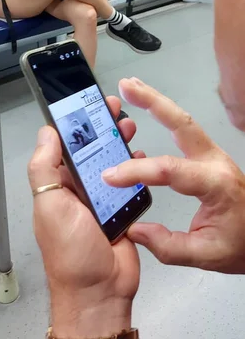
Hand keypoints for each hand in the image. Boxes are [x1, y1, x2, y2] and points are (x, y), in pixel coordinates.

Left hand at [27, 96, 142, 337]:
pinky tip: (141, 155)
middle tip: (115, 109)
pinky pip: (130, 182)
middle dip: (102, 128)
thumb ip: (44, 169)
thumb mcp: (49, 205)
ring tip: (129, 126)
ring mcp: (102, 199)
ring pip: (112, 162)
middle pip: (91, 150)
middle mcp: (78, 189)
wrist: (99, 292)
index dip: (75, 123)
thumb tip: (46, 133)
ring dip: (120, 143)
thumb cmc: (70, 252)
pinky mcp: (123, 210)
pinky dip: (136, 167)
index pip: (64, 146)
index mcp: (58, 186)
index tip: (86, 104)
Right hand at [102, 78, 244, 273]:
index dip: (137, 171)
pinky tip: (148, 108)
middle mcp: (215, 161)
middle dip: (152, 101)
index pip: (170, 170)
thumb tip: (134, 229)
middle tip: (126, 87)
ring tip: (131, 87)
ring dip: (157, 101)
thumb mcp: (207, 254)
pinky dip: (164, 114)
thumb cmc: (242, 243)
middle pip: (182, 123)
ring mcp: (213, 153)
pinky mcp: (208, 154)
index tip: (111, 175)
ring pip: (183, 120)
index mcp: (215, 183)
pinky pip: (184, 129)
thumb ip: (168, 245)